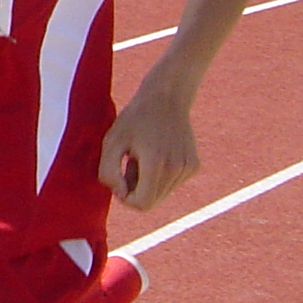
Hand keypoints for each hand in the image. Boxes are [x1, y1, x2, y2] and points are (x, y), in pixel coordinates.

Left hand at [99, 86, 197, 210]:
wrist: (166, 97)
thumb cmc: (134, 118)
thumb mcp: (111, 141)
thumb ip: (108, 172)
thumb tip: (122, 194)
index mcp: (156, 164)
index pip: (142, 204)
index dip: (125, 197)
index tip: (118, 179)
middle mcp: (177, 169)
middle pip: (152, 202)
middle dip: (135, 190)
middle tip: (128, 165)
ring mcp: (189, 168)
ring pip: (162, 194)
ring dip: (147, 183)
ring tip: (141, 158)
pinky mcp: (194, 166)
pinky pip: (172, 184)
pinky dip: (160, 176)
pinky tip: (155, 155)